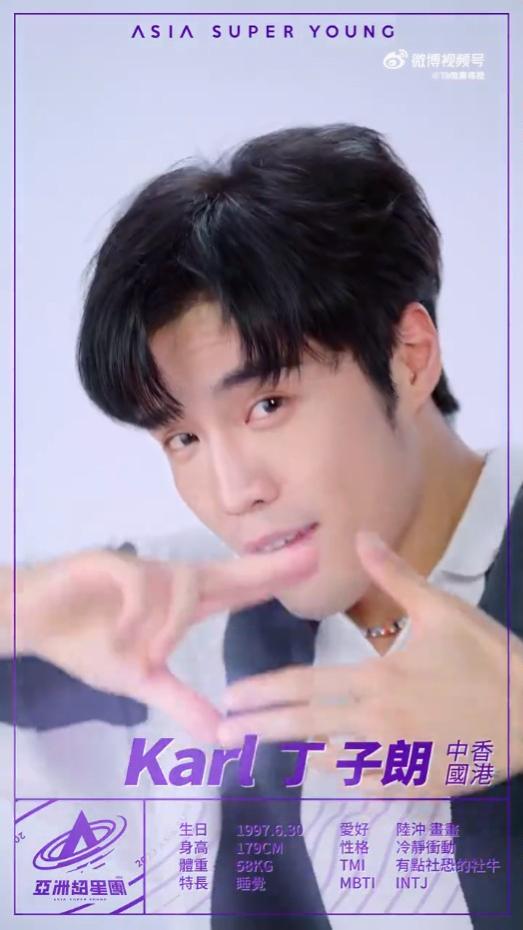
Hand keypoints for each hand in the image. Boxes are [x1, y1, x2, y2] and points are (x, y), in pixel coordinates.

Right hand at [15, 543, 317, 741]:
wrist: (35, 620)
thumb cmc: (89, 641)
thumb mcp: (139, 680)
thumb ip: (181, 703)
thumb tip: (223, 738)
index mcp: (182, 603)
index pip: (238, 588)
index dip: (275, 577)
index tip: (314, 563)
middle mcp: (170, 581)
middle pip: (228, 571)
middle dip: (268, 566)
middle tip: (312, 553)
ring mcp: (142, 570)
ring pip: (183, 585)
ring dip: (171, 624)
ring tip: (146, 657)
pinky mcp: (109, 564)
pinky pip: (139, 582)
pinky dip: (138, 614)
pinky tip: (124, 638)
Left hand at [219, 531, 522, 795]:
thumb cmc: (487, 658)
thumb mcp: (441, 609)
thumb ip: (393, 576)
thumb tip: (361, 535)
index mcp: (379, 680)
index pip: (307, 686)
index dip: (264, 692)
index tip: (231, 697)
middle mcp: (378, 724)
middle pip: (306, 727)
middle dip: (260, 729)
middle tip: (223, 733)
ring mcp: (396, 760)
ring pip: (331, 762)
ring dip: (296, 755)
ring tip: (264, 754)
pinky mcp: (416, 785)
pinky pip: (367, 785)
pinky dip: (344, 777)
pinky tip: (326, 774)